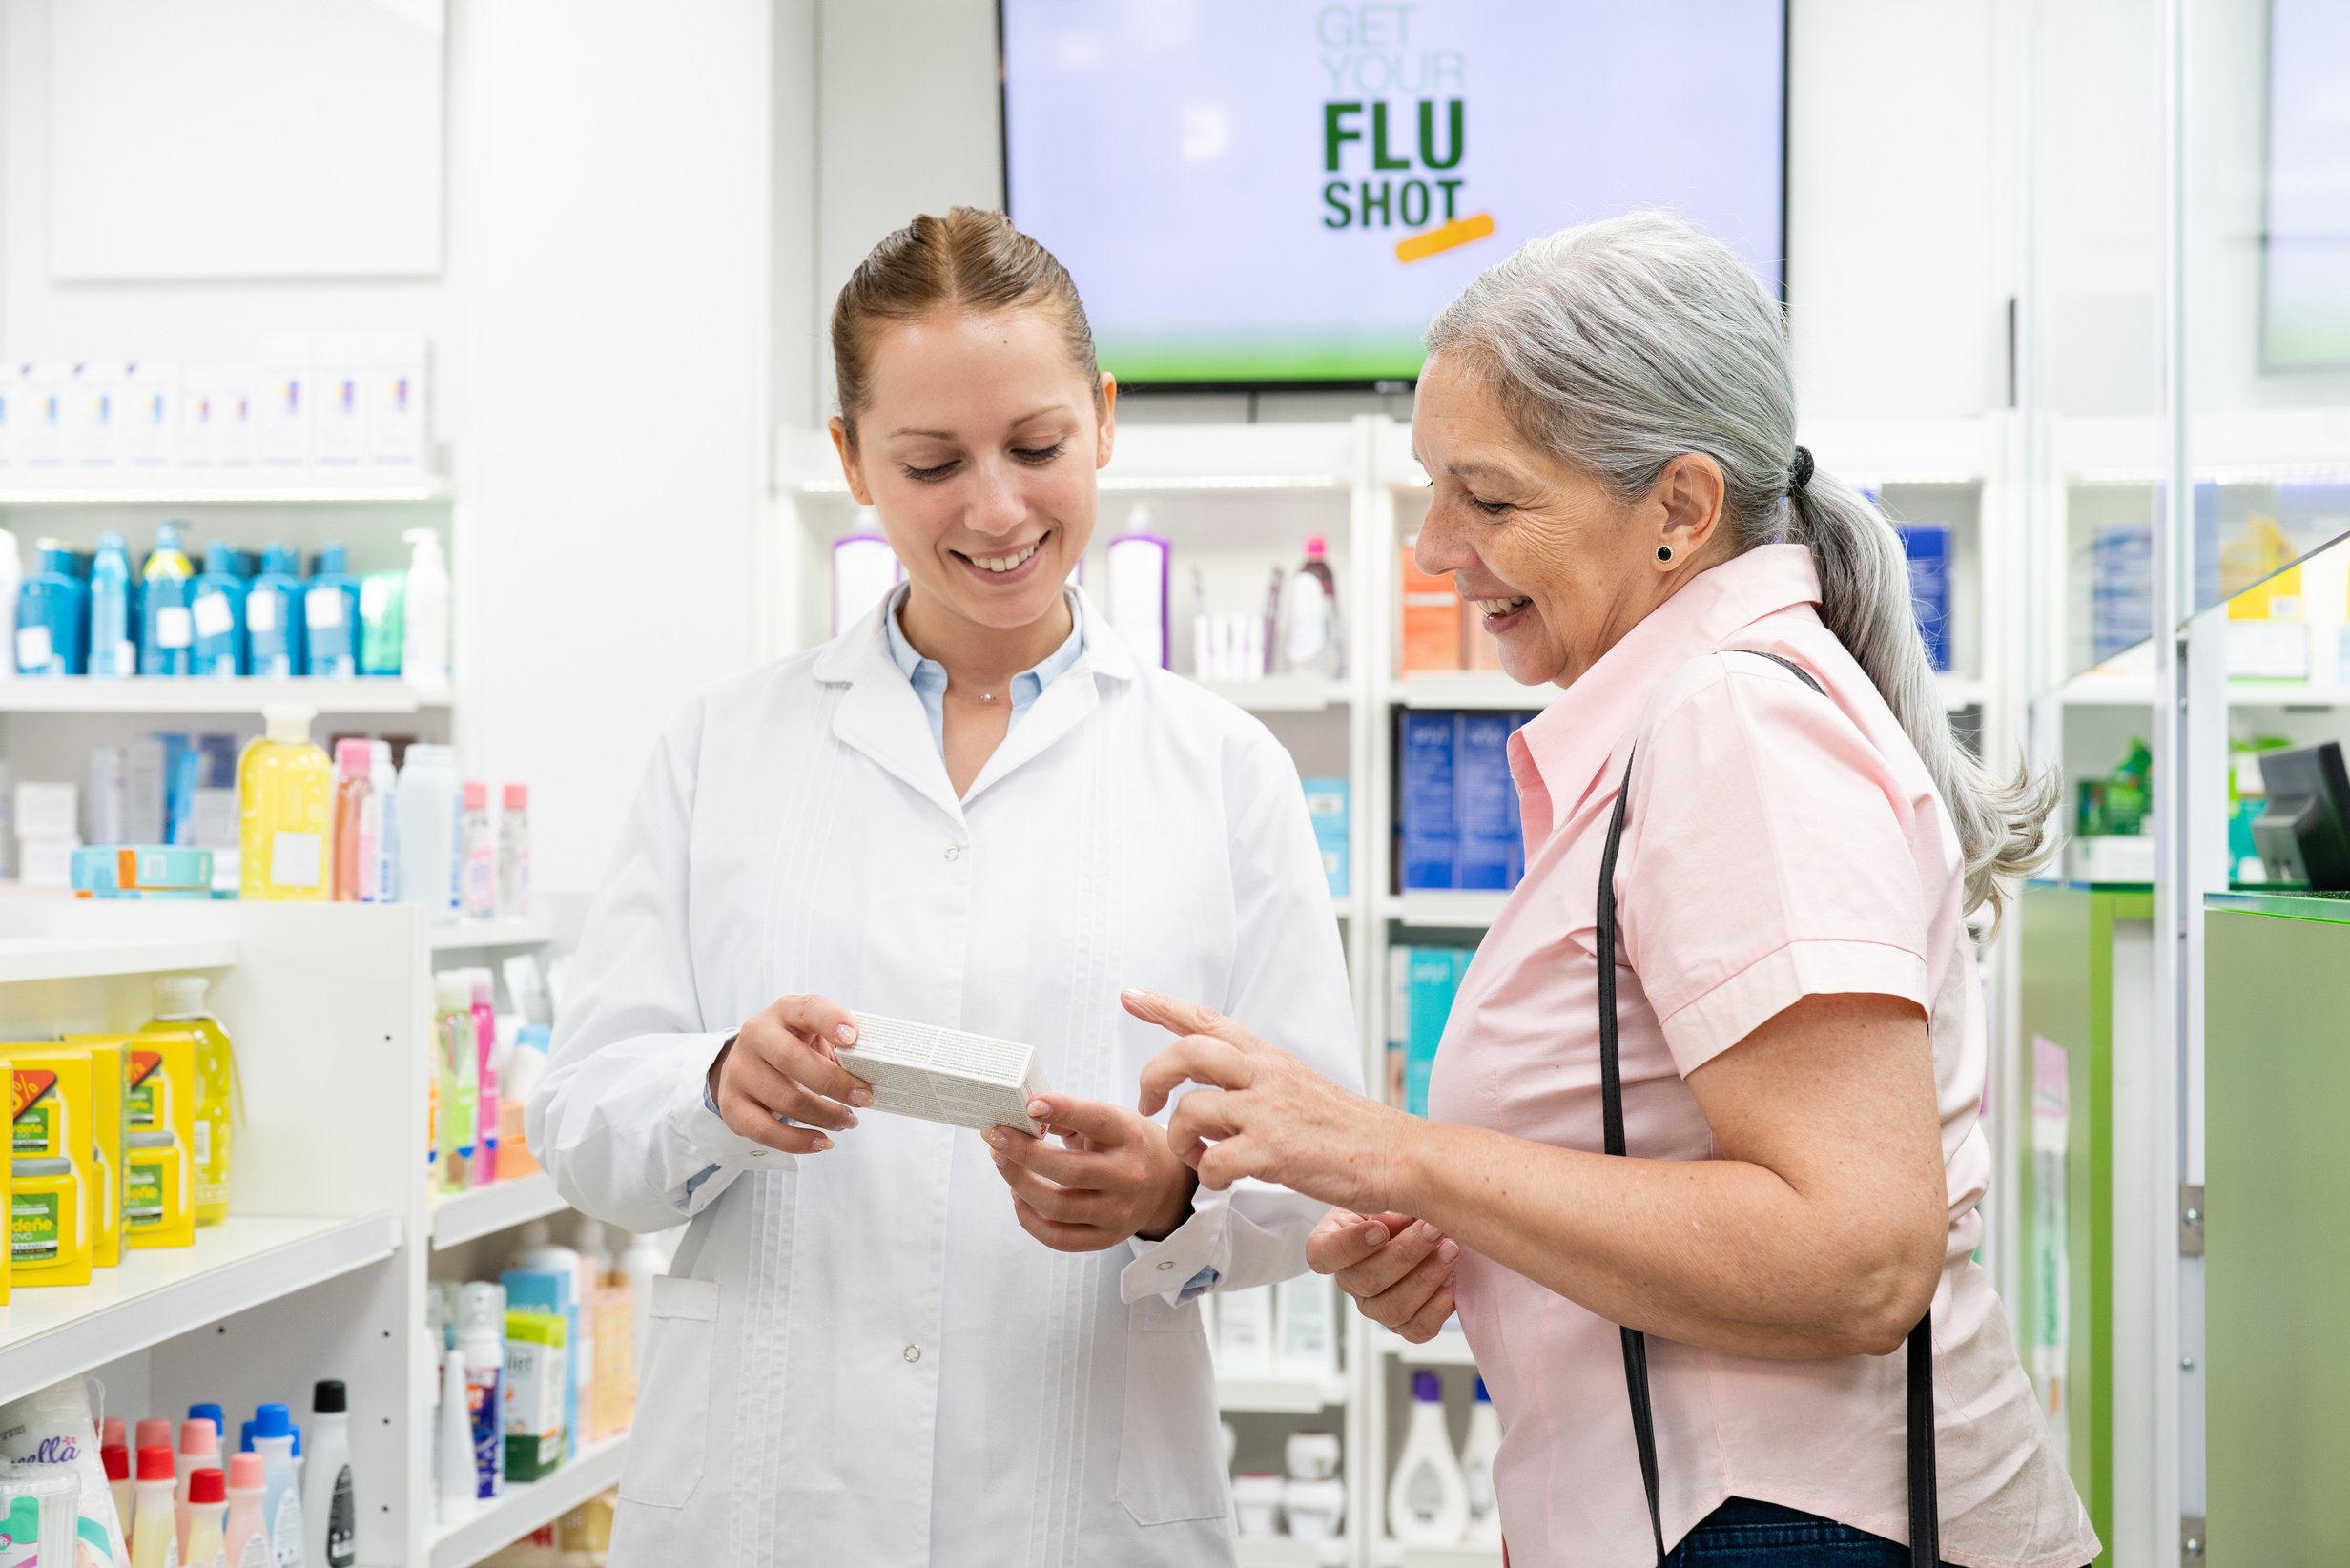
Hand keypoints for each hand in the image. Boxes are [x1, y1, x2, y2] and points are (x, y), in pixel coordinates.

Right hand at [707, 994, 873, 1155]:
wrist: (747, 1063)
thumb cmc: (793, 1047)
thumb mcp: (813, 1034)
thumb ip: (839, 1046)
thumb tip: (876, 1074)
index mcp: (784, 1011)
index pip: (807, 1009)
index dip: (831, 1021)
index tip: (853, 1038)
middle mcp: (756, 1036)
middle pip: (792, 1059)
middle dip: (835, 1083)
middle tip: (865, 1099)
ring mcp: (739, 1071)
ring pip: (785, 1099)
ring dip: (825, 1116)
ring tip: (848, 1121)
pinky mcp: (731, 1105)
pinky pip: (765, 1131)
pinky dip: (798, 1141)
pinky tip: (822, 1142)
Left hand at [986, 1094, 1198, 1252]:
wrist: (1164, 1184)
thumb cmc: (1126, 1146)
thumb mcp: (1111, 1119)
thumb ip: (1070, 1117)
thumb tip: (1023, 1116)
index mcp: (1130, 1137)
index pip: (1096, 1120)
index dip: (1063, 1110)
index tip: (1030, 1104)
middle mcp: (1129, 1176)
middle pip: (1069, 1171)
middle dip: (1024, 1153)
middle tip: (996, 1138)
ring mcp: (1118, 1212)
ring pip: (1058, 1207)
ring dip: (1019, 1184)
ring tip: (1003, 1164)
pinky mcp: (1106, 1238)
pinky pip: (1058, 1238)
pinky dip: (1028, 1218)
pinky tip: (1018, 1196)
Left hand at [1126, 989, 1405, 1213]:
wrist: (1395, 1154)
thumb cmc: (1347, 1129)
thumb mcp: (1298, 1084)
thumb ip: (1255, 1079)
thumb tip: (1215, 1086)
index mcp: (1269, 1059)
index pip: (1208, 1020)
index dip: (1164, 1007)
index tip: (1131, 997)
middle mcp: (1265, 1077)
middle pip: (1188, 1052)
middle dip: (1153, 1075)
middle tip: (1147, 1102)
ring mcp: (1268, 1113)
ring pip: (1191, 1109)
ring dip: (1180, 1139)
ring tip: (1196, 1155)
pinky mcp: (1274, 1153)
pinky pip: (1214, 1162)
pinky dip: (1207, 1175)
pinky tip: (1220, 1177)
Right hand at [1307, 1208, 1459, 1341]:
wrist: (1418, 1224)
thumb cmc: (1394, 1204)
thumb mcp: (1381, 1190)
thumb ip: (1383, 1194)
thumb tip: (1406, 1205)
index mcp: (1331, 1243)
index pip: (1322, 1254)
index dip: (1349, 1246)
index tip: (1380, 1228)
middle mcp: (1348, 1279)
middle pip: (1366, 1280)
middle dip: (1406, 1254)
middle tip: (1434, 1230)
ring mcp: (1373, 1306)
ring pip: (1392, 1308)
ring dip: (1427, 1278)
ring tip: (1450, 1250)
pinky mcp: (1403, 1323)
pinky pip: (1417, 1330)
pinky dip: (1438, 1307)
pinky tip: (1451, 1280)